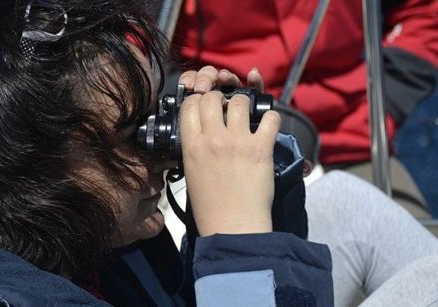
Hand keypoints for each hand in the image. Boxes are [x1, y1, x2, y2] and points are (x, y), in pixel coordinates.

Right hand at [178, 66, 279, 234]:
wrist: (232, 227)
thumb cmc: (210, 206)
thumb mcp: (191, 172)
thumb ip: (194, 147)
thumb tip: (203, 131)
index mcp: (191, 146)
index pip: (190, 105)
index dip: (198, 100)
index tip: (205, 106)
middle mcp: (212, 139)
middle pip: (213, 98)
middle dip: (220, 98)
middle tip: (226, 109)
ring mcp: (237, 142)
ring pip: (240, 102)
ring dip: (244, 105)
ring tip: (247, 116)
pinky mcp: (261, 148)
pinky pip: (270, 118)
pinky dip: (270, 118)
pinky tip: (267, 126)